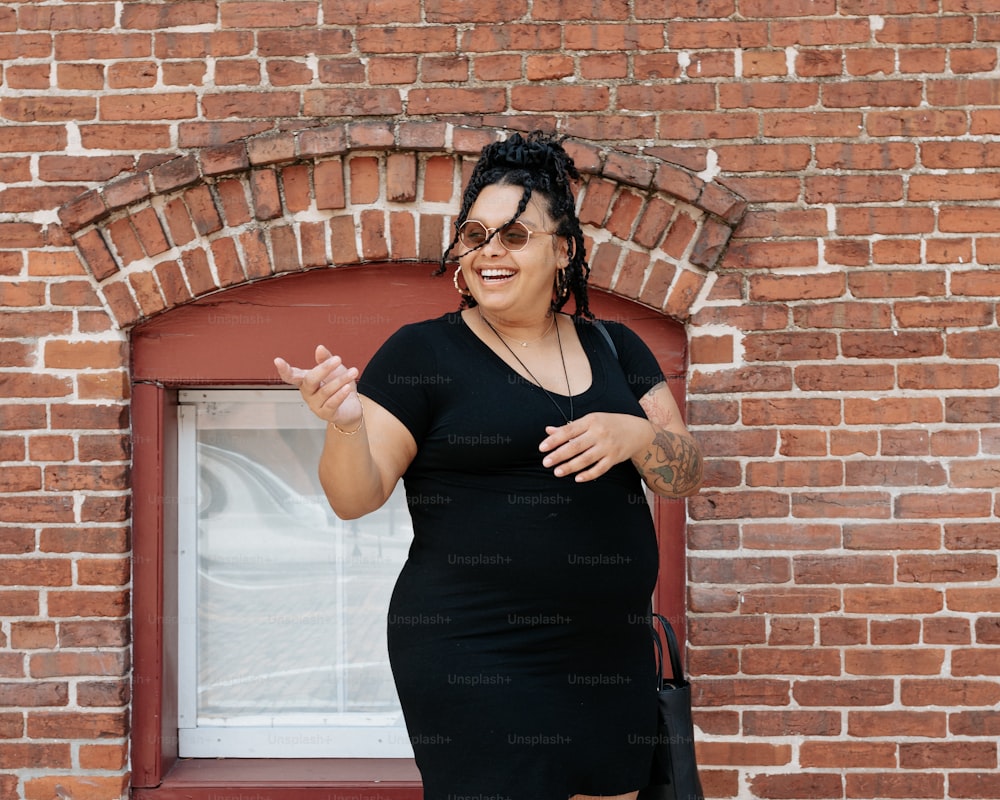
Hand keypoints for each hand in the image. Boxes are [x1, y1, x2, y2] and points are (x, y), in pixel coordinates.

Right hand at [273, 345, 362, 429]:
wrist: (352, 406)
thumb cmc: (339, 385)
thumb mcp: (335, 370)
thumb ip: (326, 359)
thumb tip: (319, 348)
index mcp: (305, 381)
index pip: (291, 375)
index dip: (284, 369)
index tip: (277, 360)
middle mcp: (307, 393)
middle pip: (310, 380)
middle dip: (324, 369)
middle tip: (338, 359)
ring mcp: (315, 405)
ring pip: (325, 391)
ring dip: (341, 380)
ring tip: (354, 372)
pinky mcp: (326, 414)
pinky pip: (332, 404)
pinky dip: (340, 395)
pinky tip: (348, 387)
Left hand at [538, 413, 652, 481]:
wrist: (638, 430)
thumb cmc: (610, 424)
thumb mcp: (591, 420)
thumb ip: (570, 427)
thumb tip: (548, 431)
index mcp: (591, 421)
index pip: (569, 430)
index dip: (554, 440)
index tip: (542, 448)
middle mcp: (599, 433)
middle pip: (575, 446)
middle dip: (559, 455)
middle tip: (545, 462)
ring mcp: (608, 446)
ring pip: (586, 459)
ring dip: (570, 466)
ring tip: (557, 472)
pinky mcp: (615, 458)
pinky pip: (600, 469)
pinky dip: (589, 474)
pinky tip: (577, 478)